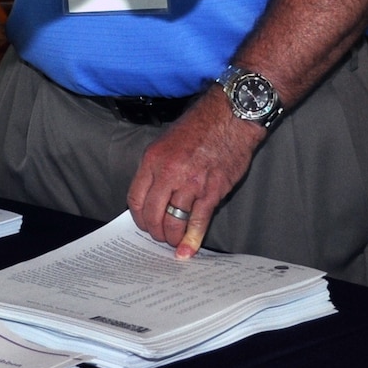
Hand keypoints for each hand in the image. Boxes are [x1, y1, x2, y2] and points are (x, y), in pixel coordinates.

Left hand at [126, 87, 264, 256]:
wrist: (231, 117)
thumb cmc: (200, 126)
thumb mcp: (167, 141)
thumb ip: (158, 168)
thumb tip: (153, 194)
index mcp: (154, 160)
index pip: (136, 198)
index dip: (138, 217)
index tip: (143, 223)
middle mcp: (169, 173)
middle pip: (152, 214)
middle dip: (154, 231)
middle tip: (159, 236)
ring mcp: (191, 184)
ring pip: (173, 222)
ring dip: (171, 237)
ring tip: (173, 241)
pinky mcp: (211, 192)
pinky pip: (197, 222)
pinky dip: (192, 239)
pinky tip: (187, 251)